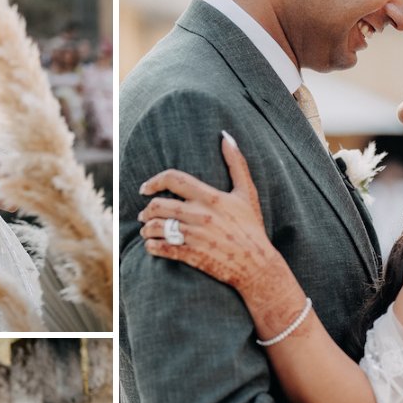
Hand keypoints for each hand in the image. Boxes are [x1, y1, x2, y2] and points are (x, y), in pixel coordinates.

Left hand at [138, 131, 281, 296]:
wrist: (258, 266)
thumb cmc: (252, 228)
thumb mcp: (247, 194)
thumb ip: (236, 163)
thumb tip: (226, 136)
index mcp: (211, 197)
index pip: (173, 179)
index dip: (154, 181)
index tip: (145, 188)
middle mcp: (200, 215)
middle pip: (159, 205)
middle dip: (146, 210)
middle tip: (144, 214)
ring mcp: (194, 236)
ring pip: (157, 227)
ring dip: (146, 228)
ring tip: (146, 230)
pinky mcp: (192, 255)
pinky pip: (162, 248)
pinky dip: (151, 247)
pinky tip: (151, 246)